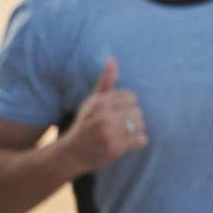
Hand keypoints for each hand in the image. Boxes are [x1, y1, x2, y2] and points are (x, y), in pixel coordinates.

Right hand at [59, 58, 145, 175]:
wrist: (70, 154)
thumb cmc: (85, 124)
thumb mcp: (92, 101)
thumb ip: (105, 82)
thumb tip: (112, 59)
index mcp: (99, 102)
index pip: (132, 97)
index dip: (126, 106)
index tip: (115, 113)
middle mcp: (104, 115)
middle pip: (138, 111)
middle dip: (131, 119)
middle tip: (117, 127)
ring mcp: (110, 132)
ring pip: (141, 125)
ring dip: (135, 131)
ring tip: (120, 134)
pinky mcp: (115, 147)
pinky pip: (142, 139)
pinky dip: (138, 142)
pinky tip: (125, 143)